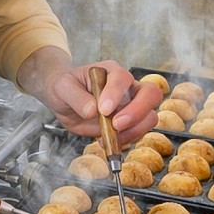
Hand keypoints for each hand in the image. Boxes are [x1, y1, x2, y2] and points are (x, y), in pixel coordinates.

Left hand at [44, 59, 160, 144]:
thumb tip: (92, 110)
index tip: (103, 109)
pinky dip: (126, 141)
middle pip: (150, 94)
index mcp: (111, 71)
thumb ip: (76, 97)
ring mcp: (131, 105)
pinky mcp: (128, 123)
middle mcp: (127, 87)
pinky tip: (107, 141)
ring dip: (133, 130)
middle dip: (137, 111)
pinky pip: (138, 133)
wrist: (64, 101)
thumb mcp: (63, 88)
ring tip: (108, 137)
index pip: (122, 78)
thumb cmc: (65, 87)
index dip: (116, 93)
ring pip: (149, 117)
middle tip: (116, 124)